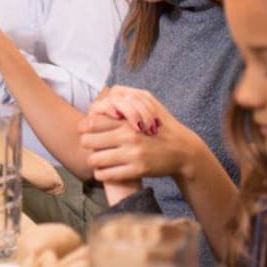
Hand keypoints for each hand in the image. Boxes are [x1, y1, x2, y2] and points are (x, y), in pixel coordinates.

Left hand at [79, 87, 195, 183]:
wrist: (183, 150)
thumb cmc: (161, 125)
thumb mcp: (149, 102)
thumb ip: (127, 96)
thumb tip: (107, 92)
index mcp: (128, 120)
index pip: (92, 122)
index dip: (83, 128)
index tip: (83, 131)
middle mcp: (129, 136)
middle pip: (89, 141)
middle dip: (85, 144)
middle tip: (88, 145)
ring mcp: (133, 155)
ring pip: (95, 160)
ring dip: (92, 160)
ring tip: (95, 159)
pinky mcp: (138, 171)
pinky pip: (108, 175)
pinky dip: (101, 174)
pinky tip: (102, 171)